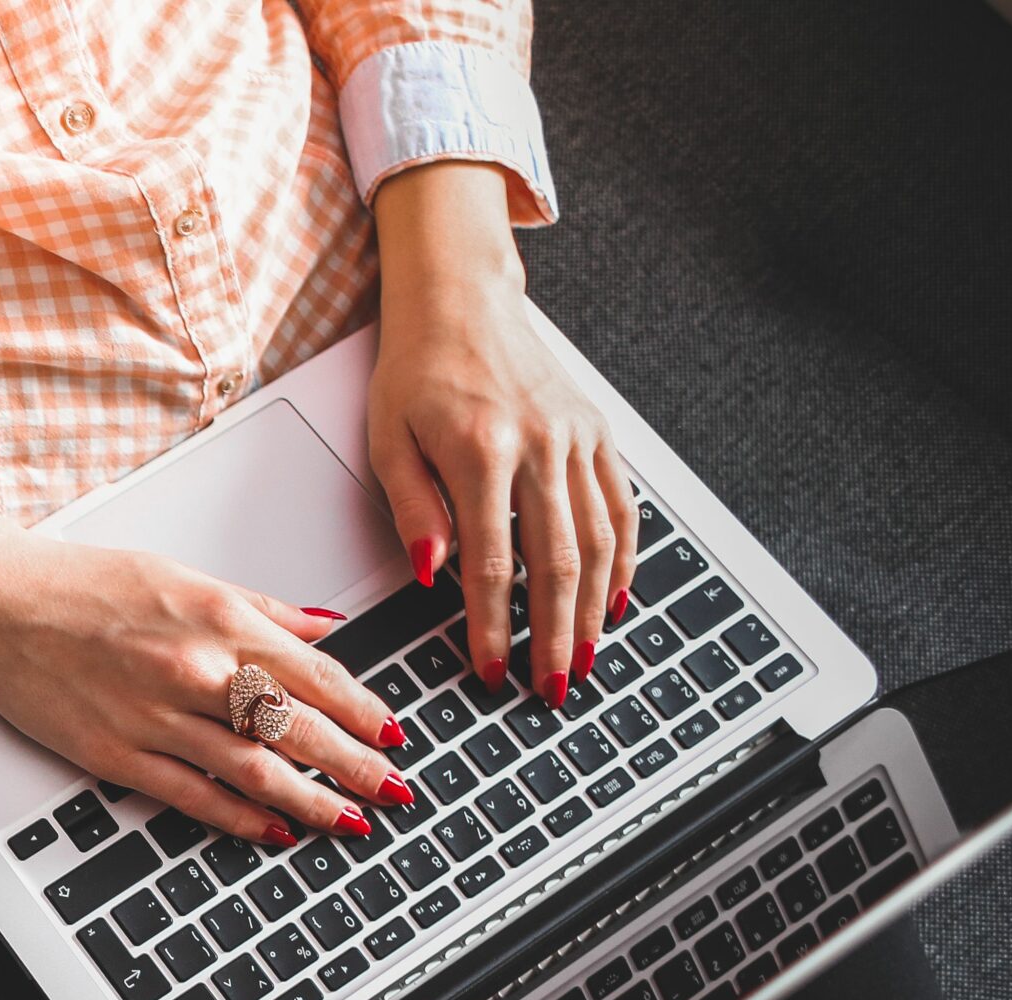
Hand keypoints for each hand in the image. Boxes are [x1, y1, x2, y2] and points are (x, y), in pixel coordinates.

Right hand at [0, 451, 412, 843]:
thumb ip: (260, 607)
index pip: (316, 675)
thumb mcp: (182, 575)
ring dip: (313, 801)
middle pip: (299, 729)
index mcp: (218, 618)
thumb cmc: (80, 584)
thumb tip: (323, 628)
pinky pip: (194, 795)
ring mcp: (157, 717)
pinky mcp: (117, 753)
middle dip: (357, 767)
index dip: (364, 712)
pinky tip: (274, 830)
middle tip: (396, 792)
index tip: (395, 736)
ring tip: (351, 823)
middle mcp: (196, 669)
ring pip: (256, 770)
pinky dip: (242, 817)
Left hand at [370, 163, 637, 706]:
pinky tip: (615, 599)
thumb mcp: (388, 440)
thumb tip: (431, 575)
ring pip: (600, 540)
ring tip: (586, 658)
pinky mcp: (597, 431)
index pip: (492, 563)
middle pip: (558, 562)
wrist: (461, 300)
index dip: (492, 626)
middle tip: (552, 687)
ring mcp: (577, 436)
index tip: (489, 669)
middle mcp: (540, 445)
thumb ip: (413, 509)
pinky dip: (624, 558)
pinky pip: (621, 505)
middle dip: (555, 634)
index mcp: (482, 451)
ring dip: (595, 608)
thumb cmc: (415, 370)